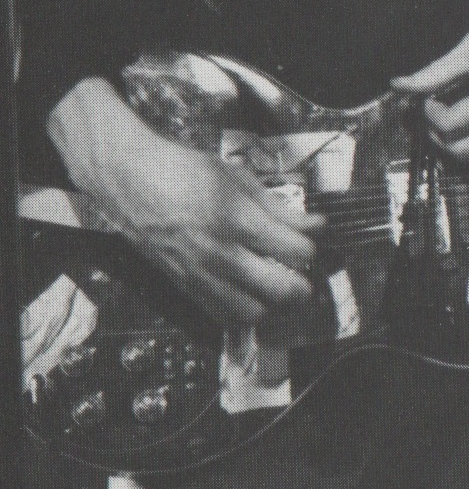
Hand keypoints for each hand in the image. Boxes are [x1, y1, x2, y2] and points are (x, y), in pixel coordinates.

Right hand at [48, 78, 323, 326]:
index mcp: (237, 219)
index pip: (295, 251)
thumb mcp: (238, 178)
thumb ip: (278, 206)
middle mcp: (220, 252)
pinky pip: (222, 315)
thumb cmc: (184, 173)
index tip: (312, 240)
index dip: (311, 248)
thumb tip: (313, 224)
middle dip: (302, 285)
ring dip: (274, 305)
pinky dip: (244, 311)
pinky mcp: (185, 286)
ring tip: (279, 286)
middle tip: (304, 274)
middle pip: (280, 290)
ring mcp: (201, 274)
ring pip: (253, 313)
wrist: (134, 182)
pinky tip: (251, 294)